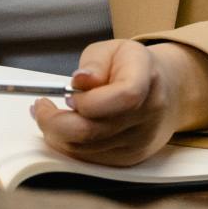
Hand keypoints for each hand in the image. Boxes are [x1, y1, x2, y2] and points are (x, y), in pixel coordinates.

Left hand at [29, 39, 207, 166]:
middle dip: (56, 122)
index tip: (68, 95)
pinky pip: (90, 158)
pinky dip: (70, 145)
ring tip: (49, 115)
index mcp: (147, 79)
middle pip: (95, 131)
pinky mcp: (129, 158)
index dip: (89, 101)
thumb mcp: (113, 49)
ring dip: (58, 134)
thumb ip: (95, 62)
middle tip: (41, 108)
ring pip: (86, 149)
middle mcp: (148, 114)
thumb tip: (81, 81)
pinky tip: (64, 128)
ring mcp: (140, 141)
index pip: (124, 97)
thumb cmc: (131, 68)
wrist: (166, 93)